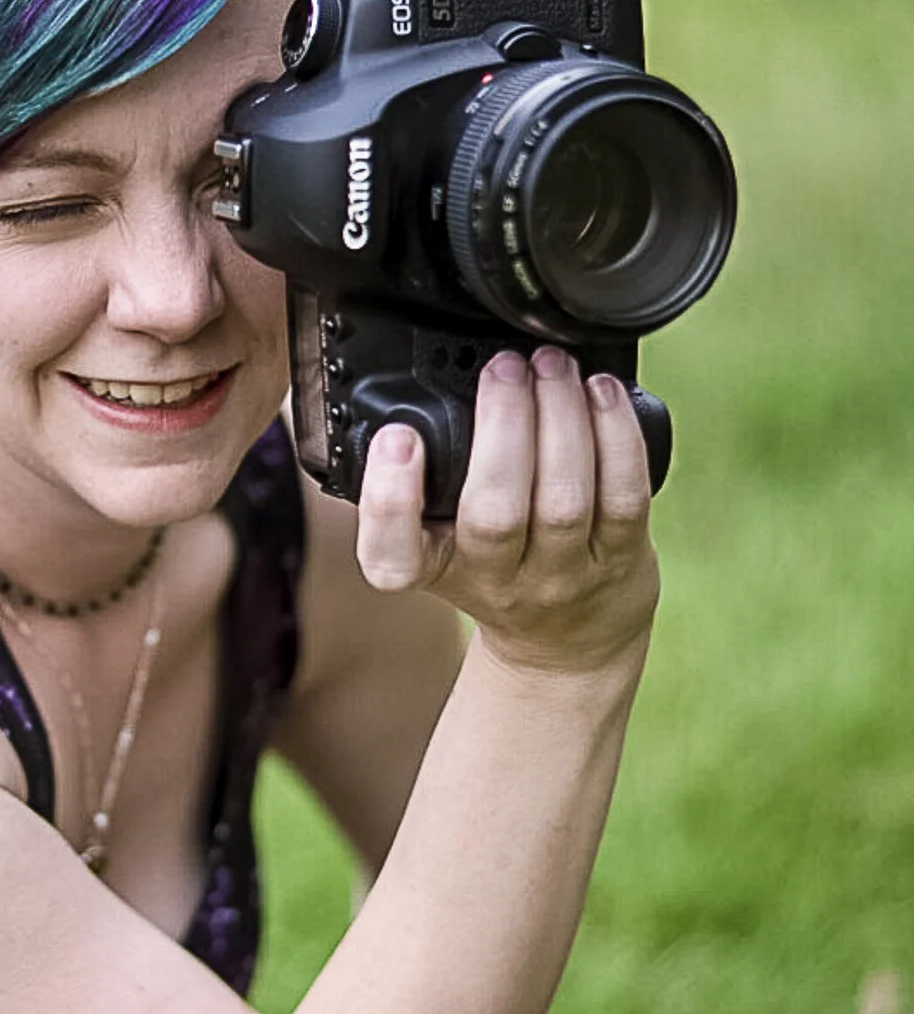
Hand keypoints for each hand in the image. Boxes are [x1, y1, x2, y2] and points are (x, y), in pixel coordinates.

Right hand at [354, 348, 658, 676]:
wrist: (567, 647)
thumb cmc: (498, 572)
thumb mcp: (441, 543)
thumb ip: (425, 483)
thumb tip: (423, 386)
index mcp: (434, 568)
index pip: (393, 555)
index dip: (389, 498)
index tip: (399, 438)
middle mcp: (496, 579)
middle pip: (495, 512)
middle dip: (502, 425)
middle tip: (504, 368)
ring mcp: (562, 575)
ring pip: (563, 497)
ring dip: (561, 417)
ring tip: (553, 366)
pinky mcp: (620, 558)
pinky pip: (623, 494)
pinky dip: (616, 436)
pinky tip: (603, 393)